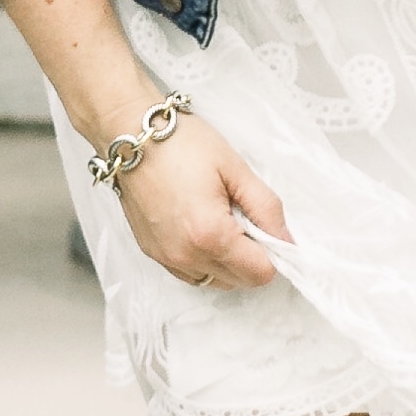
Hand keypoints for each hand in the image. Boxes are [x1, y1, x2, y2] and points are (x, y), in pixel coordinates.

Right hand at [117, 114, 290, 291]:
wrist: (129, 134)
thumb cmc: (181, 143)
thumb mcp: (235, 168)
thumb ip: (266, 208)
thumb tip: (286, 240)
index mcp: (210, 235)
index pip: (260, 273)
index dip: (273, 251)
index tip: (265, 224)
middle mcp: (186, 256)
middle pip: (239, 281)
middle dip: (251, 256)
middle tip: (242, 216)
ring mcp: (166, 258)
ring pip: (216, 281)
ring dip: (228, 261)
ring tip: (220, 219)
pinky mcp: (152, 253)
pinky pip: (191, 273)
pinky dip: (205, 259)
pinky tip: (200, 227)